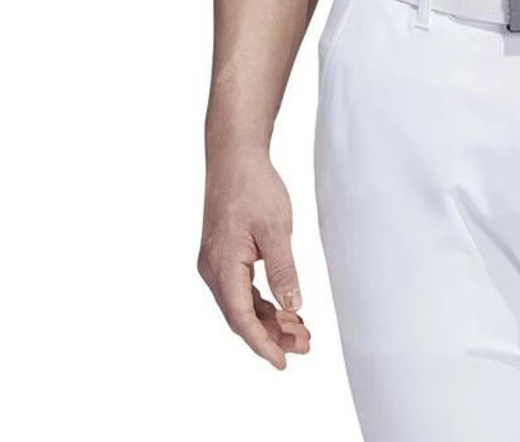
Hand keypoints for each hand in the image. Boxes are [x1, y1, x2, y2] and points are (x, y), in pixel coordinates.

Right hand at [198, 145, 311, 368]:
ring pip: (242, 304)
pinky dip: (263, 302)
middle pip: (241, 316)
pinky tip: (286, 309)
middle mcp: (213, 269)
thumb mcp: (276, 228)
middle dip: (272, 335)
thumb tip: (292, 306)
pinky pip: (242, 289)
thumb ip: (284, 269)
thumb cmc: (253, 187)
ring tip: (302, 333)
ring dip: (270, 320)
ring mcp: (216, 263)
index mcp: (222, 265)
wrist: (234, 157)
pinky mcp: (224, 256)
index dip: (262, 343)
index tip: (283, 362)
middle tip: (306, 346)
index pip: (241, 317)